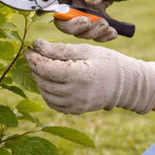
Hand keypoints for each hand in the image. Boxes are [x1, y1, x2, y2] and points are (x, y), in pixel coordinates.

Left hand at [24, 39, 154, 114]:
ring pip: (45, 94)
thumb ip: (59, 49)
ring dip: (39, 79)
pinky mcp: (76, 110)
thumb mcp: (84, 50)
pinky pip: (53, 103)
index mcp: (79, 75)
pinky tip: (50, 81)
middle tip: (34, 56)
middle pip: (43, 81)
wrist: (126, 84)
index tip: (29, 49)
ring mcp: (75, 105)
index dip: (33, 58)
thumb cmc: (106, 61)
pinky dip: (47, 92)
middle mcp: (75, 93)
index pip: (45, 68)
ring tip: (42, 67)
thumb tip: (37, 45)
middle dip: (34, 67)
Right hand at [49, 0, 138, 40]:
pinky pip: (93, 31)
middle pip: (62, 19)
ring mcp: (81, 9)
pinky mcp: (93, 17)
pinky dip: (103, 35)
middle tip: (89, 23)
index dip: (49, 8)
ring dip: (91, 32)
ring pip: (77, 29)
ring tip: (106, 26)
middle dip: (74, 26)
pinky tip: (113, 32)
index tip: (62, 14)